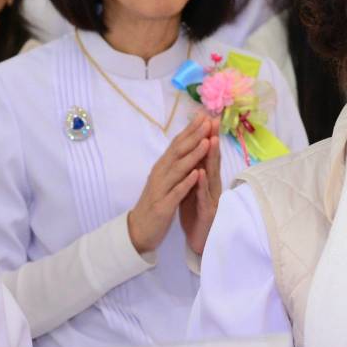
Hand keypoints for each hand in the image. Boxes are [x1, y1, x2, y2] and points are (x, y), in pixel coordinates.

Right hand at [127, 115, 210, 252]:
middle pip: (178, 152)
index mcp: (161, 167)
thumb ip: (173, 164)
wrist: (138, 230)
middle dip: (194, 136)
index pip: (177, 144)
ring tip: (206, 142)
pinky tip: (196, 174)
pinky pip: (176, 192)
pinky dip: (186, 182)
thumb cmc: (155, 203)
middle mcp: (159, 174)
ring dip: (192, 155)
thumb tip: (185, 146)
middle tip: (208, 122)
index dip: (190, 130)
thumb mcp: (164, 180)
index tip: (203, 115)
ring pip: (178, 169)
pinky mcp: (162, 206)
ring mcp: (160, 190)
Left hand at [178, 116, 221, 254]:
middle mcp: (211, 186)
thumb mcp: (193, 188)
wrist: (196, 241)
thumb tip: (194, 150)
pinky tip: (200, 174)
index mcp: (205, 180)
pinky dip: (201, 185)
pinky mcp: (206, 213)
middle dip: (213, 140)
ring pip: (211, 176)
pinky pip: (202, 197)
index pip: (206, 155)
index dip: (206, 136)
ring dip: (211, 158)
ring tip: (210, 140)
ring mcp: (211, 199)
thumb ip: (195, 171)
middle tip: (214, 121)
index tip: (206, 117)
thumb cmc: (194, 213)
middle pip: (212, 161)